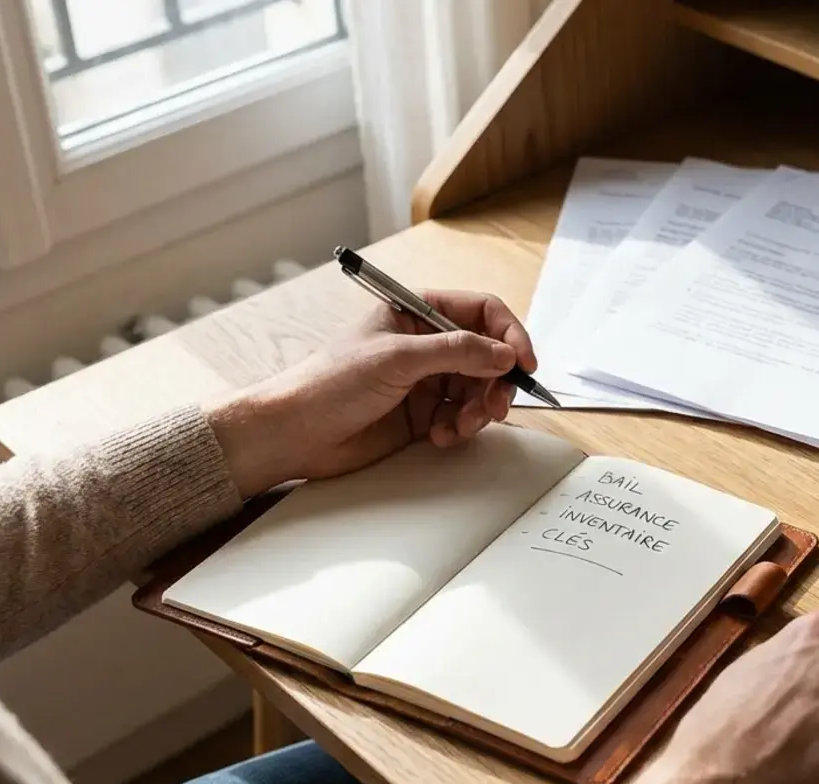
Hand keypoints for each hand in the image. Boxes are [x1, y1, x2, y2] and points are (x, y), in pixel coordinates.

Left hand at [204, 289, 536, 496]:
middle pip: (488, 355)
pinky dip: (460, 428)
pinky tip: (441, 436)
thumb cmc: (329, 382)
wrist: (295, 432)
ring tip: (463, 426)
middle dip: (496, 381)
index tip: (523, 363)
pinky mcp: (422, 415)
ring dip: (480, 409)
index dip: (509, 335)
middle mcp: (426, 344)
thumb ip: (456, 352)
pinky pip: (461, 417)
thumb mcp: (397, 358)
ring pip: (479, 390)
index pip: (482, 312)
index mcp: (417, 312)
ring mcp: (426, 380)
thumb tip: (504, 354)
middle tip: (496, 406)